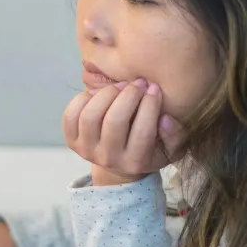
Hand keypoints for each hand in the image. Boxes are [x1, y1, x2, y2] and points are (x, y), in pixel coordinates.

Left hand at [63, 79, 183, 185]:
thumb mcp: (170, 149)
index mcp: (135, 162)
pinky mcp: (71, 141)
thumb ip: (175, 136)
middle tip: (138, 83)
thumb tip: (165, 119)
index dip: (150, 105)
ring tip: (120, 86)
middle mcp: (108, 159)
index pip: (143, 132)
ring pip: (90, 116)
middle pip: (114, 121)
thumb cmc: (149, 150)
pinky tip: (99, 94)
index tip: (155, 88)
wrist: (118, 164)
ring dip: (106, 93)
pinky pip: (71, 115)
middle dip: (128, 95)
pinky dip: (83, 99)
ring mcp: (87, 150)